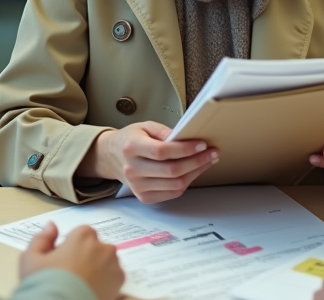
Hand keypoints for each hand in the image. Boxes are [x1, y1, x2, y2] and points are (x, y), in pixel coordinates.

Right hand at [19, 222, 124, 299]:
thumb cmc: (45, 283)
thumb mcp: (31, 259)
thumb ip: (42, 238)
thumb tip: (51, 226)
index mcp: (82, 236)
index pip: (81, 233)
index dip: (71, 246)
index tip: (63, 260)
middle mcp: (102, 247)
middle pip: (95, 247)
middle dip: (86, 256)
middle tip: (71, 274)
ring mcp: (113, 265)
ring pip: (106, 261)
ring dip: (98, 268)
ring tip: (81, 284)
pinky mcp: (120, 283)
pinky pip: (113, 278)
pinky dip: (106, 282)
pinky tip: (90, 290)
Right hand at [91, 121, 217, 203]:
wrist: (112, 157)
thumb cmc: (130, 140)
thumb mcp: (144, 126)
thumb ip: (164, 131)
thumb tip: (185, 138)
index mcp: (131, 148)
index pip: (162, 151)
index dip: (185, 149)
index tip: (202, 144)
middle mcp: (133, 169)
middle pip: (171, 170)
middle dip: (197, 162)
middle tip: (212, 153)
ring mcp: (138, 186)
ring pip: (175, 184)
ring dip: (196, 173)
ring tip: (207, 161)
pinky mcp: (144, 197)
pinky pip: (172, 193)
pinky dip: (187, 182)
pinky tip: (194, 171)